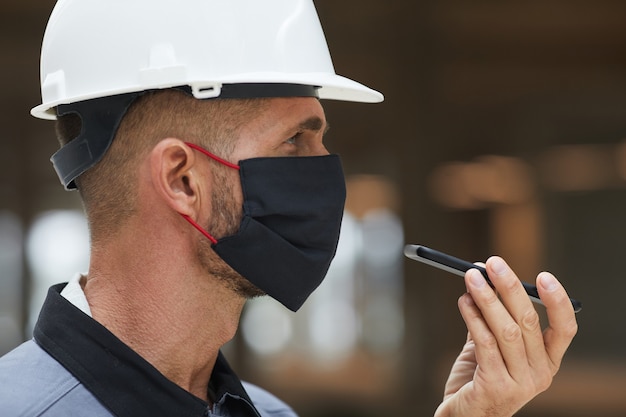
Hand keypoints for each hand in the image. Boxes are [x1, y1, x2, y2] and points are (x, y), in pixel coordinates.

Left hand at [434, 256, 577, 416]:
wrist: (463, 416)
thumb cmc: (478, 379)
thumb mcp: (491, 346)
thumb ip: (491, 317)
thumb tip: (484, 279)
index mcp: (547, 362)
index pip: (565, 329)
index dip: (557, 301)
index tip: (543, 276)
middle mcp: (539, 374)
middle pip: (529, 322)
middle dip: (510, 288)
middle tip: (492, 264)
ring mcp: (520, 383)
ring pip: (507, 331)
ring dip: (487, 299)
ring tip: (471, 278)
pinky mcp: (496, 387)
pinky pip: (486, 344)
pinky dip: (473, 318)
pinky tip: (463, 302)